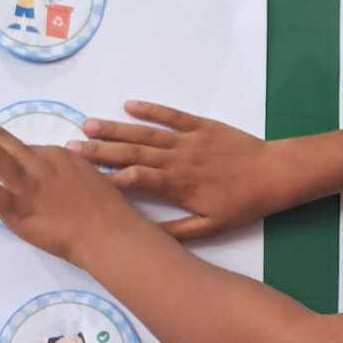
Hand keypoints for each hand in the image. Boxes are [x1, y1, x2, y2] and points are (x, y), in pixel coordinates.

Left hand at [0, 117, 145, 267]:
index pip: (19, 146)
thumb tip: (48, 169)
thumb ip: (66, 171)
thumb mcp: (89, 177)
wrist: (107, 232)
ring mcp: (25, 184)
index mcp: (54, 155)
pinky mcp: (16, 207)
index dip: (0, 147)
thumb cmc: (106, 210)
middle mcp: (36, 163)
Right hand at [67, 101, 287, 239]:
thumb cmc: (242, 204)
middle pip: (132, 153)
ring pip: (146, 133)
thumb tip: (148, 237)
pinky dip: (150, 109)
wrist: (273, 175)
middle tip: (70, 148)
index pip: (135, 180)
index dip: (107, 178)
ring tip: (88, 125)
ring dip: (116, 129)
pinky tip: (129, 105)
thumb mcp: (212, 227)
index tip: (81, 178)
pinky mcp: (201, 125)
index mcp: (177, 186)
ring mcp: (188, 140)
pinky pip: (172, 115)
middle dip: (99, 151)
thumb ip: (179, 232)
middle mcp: (177, 160)